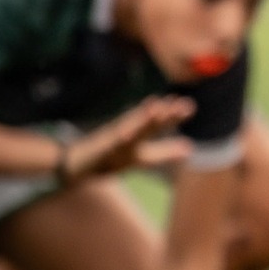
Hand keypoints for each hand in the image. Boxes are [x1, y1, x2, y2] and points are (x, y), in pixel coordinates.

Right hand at [60, 96, 195, 182]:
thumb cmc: (112, 157)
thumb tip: (190, 148)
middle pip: (148, 123)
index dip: (173, 116)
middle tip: (183, 105)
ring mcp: (112, 140)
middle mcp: (127, 134)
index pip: (158, 125)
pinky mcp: (99, 149)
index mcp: (139, 137)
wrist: (79, 164)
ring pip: (129, 129)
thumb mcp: (142, 158)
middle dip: (164, 114)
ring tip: (156, 108)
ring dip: (142, 119)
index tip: (189, 106)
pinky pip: (109, 144)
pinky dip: (117, 138)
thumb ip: (164, 152)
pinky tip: (125, 135)